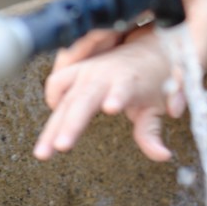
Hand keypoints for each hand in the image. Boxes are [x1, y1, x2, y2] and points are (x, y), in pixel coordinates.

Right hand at [34, 0, 206, 159]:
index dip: (78, 58)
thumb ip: (194, 61)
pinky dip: (110, 19)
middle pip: (93, 18)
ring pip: (103, 8)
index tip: (66, 86)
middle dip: (79, 53)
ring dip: (94, 37)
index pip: (97, 27)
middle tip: (64, 87)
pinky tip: (107, 43)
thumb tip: (177, 107)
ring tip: (80, 72)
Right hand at [34, 29, 181, 161]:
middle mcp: (106, 74)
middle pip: (84, 98)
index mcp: (130, 80)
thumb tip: (163, 156)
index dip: (117, 95)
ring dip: (52, 125)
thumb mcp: (157, 106)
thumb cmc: (155, 80)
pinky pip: (57, 82)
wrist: (149, 49)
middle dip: (71, 123)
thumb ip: (153, 132)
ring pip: (65, 98)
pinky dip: (52, 99)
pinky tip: (52, 125)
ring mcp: (88, 70)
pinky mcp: (77, 69)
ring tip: (43, 153)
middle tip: (61, 147)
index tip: (112, 107)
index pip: (123, 87)